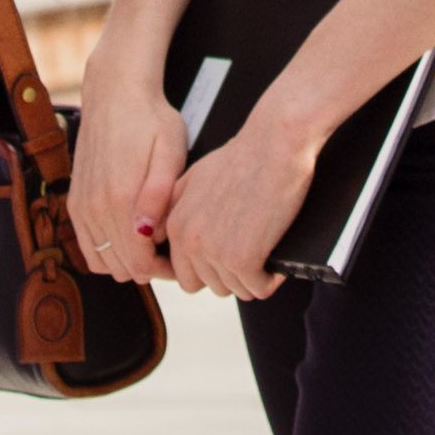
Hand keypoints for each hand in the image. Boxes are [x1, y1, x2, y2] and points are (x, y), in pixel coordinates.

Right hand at [70, 65, 189, 284]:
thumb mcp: (170, 151)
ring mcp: (80, 206)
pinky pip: (87, 247)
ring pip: (102, 263)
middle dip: (149, 267)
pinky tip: (128, 232)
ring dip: (127, 259)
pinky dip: (107, 249)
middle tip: (169, 249)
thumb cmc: (150, 119)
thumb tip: (148, 234)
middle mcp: (94, 207)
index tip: (180, 257)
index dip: (164, 270)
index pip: (139, 265)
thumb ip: (159, 197)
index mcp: (121, 198)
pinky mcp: (74, 201)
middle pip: (122, 268)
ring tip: (150, 241)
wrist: (115, 92)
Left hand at [159, 108, 312, 302]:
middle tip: (253, 249)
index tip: (232, 255)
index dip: (213, 269)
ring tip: (265, 246)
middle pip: (212, 286)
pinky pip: (259, 289)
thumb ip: (172, 208)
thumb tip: (158, 234)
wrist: (275, 143)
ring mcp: (214, 252)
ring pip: (237, 291)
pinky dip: (273, 277)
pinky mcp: (243, 259)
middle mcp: (189, 241)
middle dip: (233, 275)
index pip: (186, 276)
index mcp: (176, 225)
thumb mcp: (194, 179)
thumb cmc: (243, 157)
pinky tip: (276, 254)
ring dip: (255, 276)